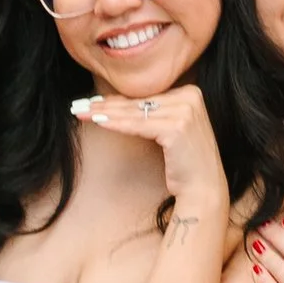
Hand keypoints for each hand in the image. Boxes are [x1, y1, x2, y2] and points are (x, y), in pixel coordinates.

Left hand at [73, 83, 230, 224]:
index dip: (116, 100)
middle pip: (138, 102)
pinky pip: (139, 125)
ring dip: (105, 113)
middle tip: (79, 106)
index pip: (145, 96)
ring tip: (82, 113)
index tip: (92, 102)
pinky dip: (116, 124)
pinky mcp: (177, 127)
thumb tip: (115, 104)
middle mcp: (191, 97)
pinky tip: (98, 122)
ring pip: (135, 112)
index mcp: (191, 93)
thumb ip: (152, 114)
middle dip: (105, 105)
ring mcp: (186, 111)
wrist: (204, 189)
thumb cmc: (184, 163)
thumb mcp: (169, 130)